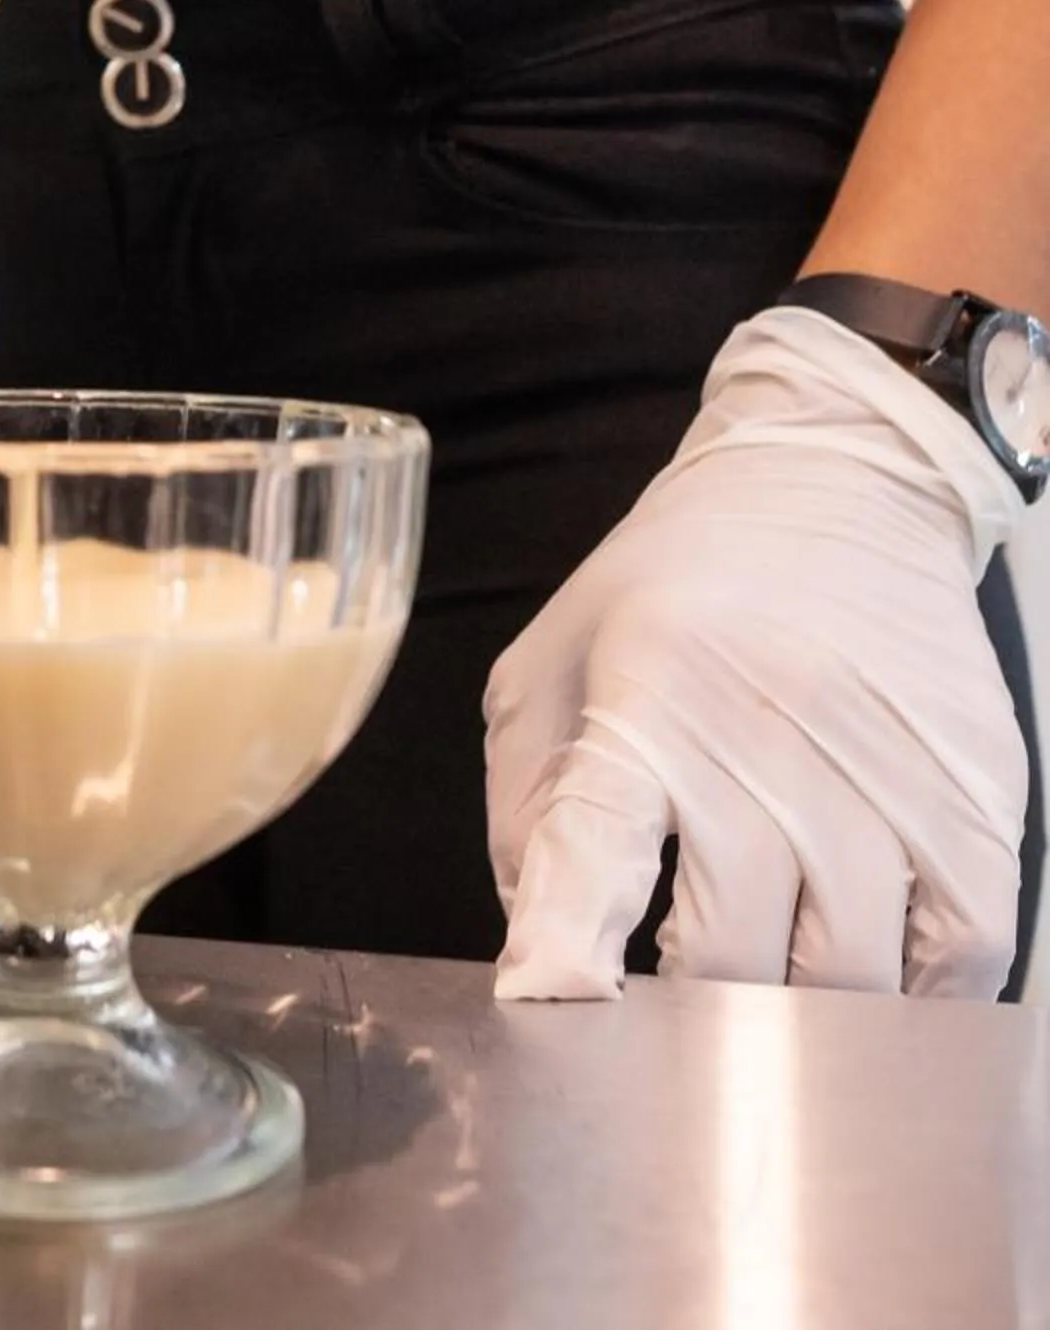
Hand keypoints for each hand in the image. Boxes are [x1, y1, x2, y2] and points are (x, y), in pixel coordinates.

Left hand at [486, 307, 1031, 999]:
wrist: (837, 488)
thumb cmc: (673, 590)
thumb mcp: (552, 666)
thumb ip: (526, 811)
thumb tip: (537, 952)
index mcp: (642, 702)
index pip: (593, 847)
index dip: (565, 943)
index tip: (547, 1001)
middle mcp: (765, 741)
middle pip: (727, 956)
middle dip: (686, 1012)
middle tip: (667, 1006)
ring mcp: (885, 776)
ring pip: (848, 980)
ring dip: (800, 1017)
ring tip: (764, 986)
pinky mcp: (979, 799)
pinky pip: (964, 958)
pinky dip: (914, 998)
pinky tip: (869, 976)